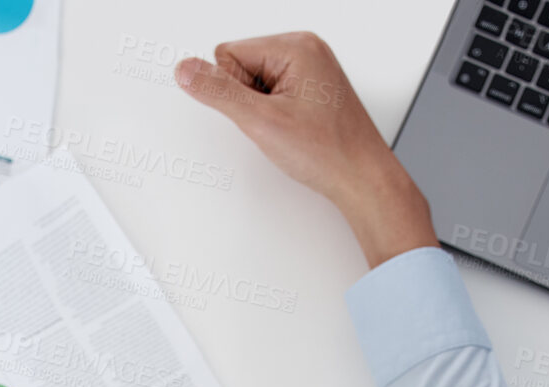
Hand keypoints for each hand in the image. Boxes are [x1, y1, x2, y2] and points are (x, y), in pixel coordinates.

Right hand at [175, 32, 437, 267]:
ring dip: (261, 110)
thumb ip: (218, 92)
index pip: (228, 55)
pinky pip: (272, 94)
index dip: (234, 92)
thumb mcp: (261, 122)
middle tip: (277, 123)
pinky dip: (275, 114)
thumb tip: (187, 69)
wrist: (362, 178)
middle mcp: (306, 50)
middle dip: (248, 100)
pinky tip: (293, 130)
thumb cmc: (329, 151)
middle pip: (241, 66)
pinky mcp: (311, 88)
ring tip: (288, 128)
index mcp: (297, 46)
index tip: (262, 113)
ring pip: (255, 83)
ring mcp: (311, 68)